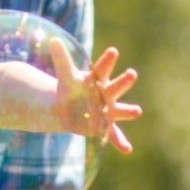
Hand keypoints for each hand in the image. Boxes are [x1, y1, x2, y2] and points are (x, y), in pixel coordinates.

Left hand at [49, 38, 141, 152]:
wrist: (70, 108)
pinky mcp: (104, 126)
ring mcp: (108, 110)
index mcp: (98, 79)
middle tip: (132, 73)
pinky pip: (114, 134)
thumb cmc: (71, 89)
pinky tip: (127, 149)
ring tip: (136, 110)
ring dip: (128, 110)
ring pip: (120, 110)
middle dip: (123, 82)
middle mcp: (106, 94)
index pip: (102, 68)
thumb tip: (53, 39)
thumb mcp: (65, 75)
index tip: (113, 51)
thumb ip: (62, 59)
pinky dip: (120, 141)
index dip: (107, 60)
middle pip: (115, 87)